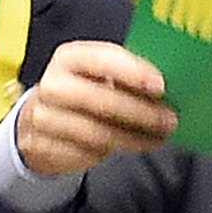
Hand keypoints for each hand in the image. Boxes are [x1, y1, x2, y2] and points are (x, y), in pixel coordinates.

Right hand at [10, 41, 174, 175]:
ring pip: (97, 133)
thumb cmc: (82, 90)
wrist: (42, 119)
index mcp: (69, 58)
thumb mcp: (99, 74)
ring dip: (134, 138)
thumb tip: (166, 86)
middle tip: (168, 120)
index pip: (102, 59)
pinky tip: (136, 146)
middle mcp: (53, 85)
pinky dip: (117, 152)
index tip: (160, 86)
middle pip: (100, 100)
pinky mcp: (44, 147)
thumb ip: (126, 75)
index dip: (133, 72)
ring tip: (158, 137)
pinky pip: (88, 154)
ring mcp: (44, 118)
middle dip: (141, 112)